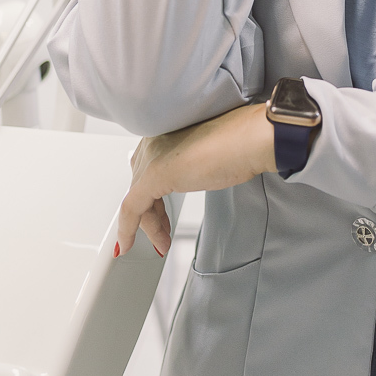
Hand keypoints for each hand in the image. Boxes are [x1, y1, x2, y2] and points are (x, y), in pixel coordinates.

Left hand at [115, 102, 275, 256]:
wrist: (249, 139)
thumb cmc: (239, 143)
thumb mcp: (207, 156)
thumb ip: (191, 164)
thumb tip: (191, 176)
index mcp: (164, 131)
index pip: (147, 168)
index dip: (151, 196)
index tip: (158, 213)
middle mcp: (153, 141)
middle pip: (140, 186)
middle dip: (151, 215)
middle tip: (163, 233)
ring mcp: (151, 157)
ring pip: (137, 199)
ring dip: (149, 226)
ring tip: (162, 243)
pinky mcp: (152, 174)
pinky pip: (131, 208)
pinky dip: (127, 230)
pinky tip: (125, 244)